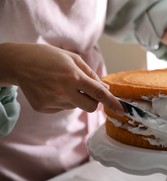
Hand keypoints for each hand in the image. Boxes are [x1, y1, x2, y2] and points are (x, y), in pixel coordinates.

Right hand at [0, 43, 122, 113]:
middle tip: (86, 90)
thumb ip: (90, 74)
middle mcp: (63, 91)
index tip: (121, 110)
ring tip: (60, 84)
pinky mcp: (44, 108)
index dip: (112, 102)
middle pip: (90, 107)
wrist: (18, 63)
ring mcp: (52, 101)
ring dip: (74, 98)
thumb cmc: (47, 57)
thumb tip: (105, 89)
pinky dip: (62, 100)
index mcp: (73, 76)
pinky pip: (62, 108)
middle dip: (93, 102)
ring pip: (75, 106)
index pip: (98, 93)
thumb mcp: (72, 58)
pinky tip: (51, 89)